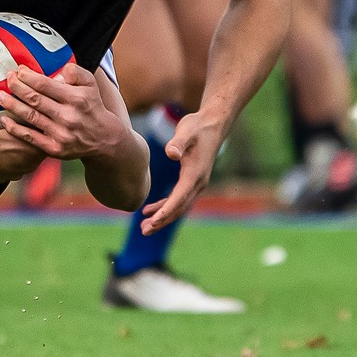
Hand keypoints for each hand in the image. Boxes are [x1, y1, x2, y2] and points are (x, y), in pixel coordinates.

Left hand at [0, 63, 125, 160]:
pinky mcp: (55, 149)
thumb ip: (75, 72)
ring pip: (30, 117)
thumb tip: (58, 70)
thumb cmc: (92, 106)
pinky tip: (4, 120)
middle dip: (17, 87)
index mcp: (76, 98)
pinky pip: (30, 137)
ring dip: (11, 105)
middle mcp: (68, 116)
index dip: (29, 76)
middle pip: (35, 99)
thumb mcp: (91, 84)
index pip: (46, 84)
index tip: (19, 70)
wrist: (104, 139)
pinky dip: (15, 129)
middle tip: (7, 78)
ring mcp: (61, 134)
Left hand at [140, 108, 229, 232]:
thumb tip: (170, 153)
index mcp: (194, 174)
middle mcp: (198, 183)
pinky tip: (151, 210)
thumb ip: (178, 143)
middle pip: (179, 208)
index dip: (165, 211)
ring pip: (179, 207)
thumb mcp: (186, 130)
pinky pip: (178, 199)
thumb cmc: (196, 126)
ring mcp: (196, 183)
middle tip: (144, 232)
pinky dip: (165, 206)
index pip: (179, 198)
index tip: (152, 222)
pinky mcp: (192, 180)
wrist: (212, 124)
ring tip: (145, 227)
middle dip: (162, 221)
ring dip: (163, 218)